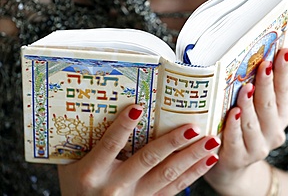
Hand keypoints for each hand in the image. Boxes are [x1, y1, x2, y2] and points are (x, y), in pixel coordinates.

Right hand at [58, 104, 220, 195]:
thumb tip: (97, 107)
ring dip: (191, 158)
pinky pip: (174, 189)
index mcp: (92, 173)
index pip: (110, 144)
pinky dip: (193, 174)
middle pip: (148, 160)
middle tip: (193, 127)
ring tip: (210, 142)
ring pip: (167, 176)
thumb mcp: (71, 164)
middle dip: (173, 142)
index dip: (124, 126)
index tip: (139, 106)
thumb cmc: (74, 185)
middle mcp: (114, 186)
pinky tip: (207, 161)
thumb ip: (86, 142)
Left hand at [204, 48, 287, 195]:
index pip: (283, 91)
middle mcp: (273, 132)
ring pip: (254, 122)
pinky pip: (236, 140)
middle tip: (263, 64)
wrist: (231, 166)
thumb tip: (251, 58)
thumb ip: (255, 90)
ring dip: (250, 104)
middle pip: (270, 104)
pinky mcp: (238, 158)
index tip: (283, 50)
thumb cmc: (241, 129)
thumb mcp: (254, 110)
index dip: (283, 71)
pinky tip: (232, 113)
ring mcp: (258, 147)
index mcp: (280, 116)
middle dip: (266, 82)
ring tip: (246, 88)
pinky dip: (234, 126)